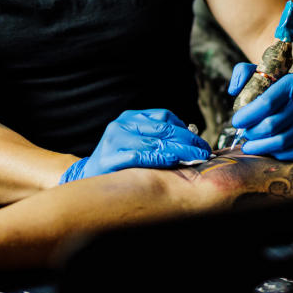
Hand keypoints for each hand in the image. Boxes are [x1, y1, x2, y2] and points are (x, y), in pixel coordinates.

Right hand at [60, 109, 210, 182]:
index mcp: (130, 117)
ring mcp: (115, 140)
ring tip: (195, 158)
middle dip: (188, 141)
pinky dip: (160, 158)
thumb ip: (158, 138)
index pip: (165, 116)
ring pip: (155, 141)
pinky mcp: (110, 157)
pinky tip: (174, 161)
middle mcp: (122, 124)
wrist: (88, 176)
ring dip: (180, 150)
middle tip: (204, 152)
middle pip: (163, 129)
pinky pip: (141, 155)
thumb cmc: (118, 161)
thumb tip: (192, 142)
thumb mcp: (137, 141)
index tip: (200, 142)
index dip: (186, 129)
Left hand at [229, 65, 292, 160]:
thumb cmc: (280, 89)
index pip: (266, 103)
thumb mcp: (264, 74)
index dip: (247, 116)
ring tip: (249, 145)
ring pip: (280, 142)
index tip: (236, 122)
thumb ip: (243, 73)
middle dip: (251, 133)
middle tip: (244, 134)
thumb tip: (233, 90)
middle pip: (271, 125)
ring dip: (259, 147)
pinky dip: (275, 154)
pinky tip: (267, 149)